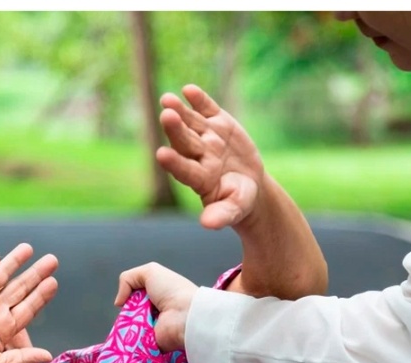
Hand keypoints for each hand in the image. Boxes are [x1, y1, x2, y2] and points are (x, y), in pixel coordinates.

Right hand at [0, 243, 58, 362]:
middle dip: (36, 274)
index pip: (28, 307)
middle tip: (53, 260)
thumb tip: (49, 356)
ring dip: (15, 261)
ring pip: (1, 275)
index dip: (41, 295)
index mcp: (3, 327)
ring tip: (29, 248)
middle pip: (20, 287)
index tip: (54, 282)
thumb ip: (22, 359)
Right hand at [115, 262, 197, 351]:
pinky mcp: (150, 345)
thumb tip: (119, 302)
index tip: (127, 299)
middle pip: (129, 314)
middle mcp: (154, 313)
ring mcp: (152, 330)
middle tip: (130, 312)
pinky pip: (133, 344)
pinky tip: (130, 337)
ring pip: (129, 329)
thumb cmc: (171, 290)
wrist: (185, 315)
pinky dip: (129, 342)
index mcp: (156, 296)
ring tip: (130, 324)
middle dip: (126, 313)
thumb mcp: (149, 272)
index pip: (133, 298)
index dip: (128, 298)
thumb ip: (127, 279)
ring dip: (126, 327)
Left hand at [157, 84, 266, 230]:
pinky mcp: (218, 123)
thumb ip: (221, 215)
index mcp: (200, 178)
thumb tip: (207, 224)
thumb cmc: (238, 201)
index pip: (184, 170)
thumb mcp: (234, 209)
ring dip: (180, 110)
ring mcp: (207, 137)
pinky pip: (207, 109)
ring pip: (191, 122)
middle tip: (165, 116)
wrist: (248, 185)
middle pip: (185, 141)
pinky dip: (199, 100)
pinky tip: (189, 90)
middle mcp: (199, 156)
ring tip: (168, 99)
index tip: (161, 155)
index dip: (174, 162)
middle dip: (175, 129)